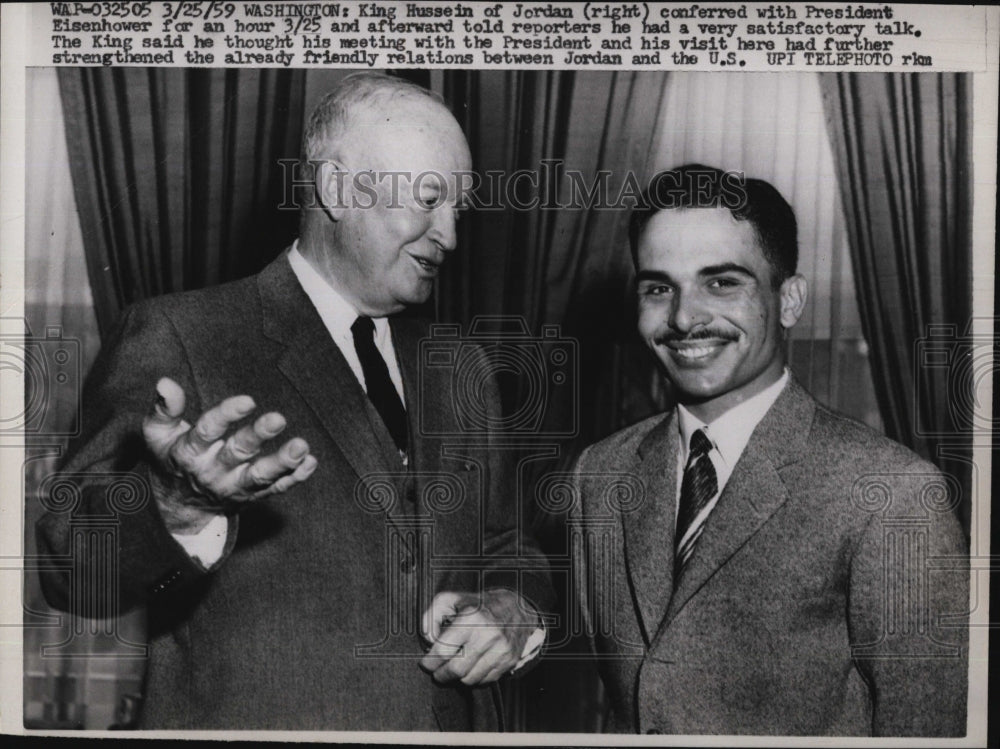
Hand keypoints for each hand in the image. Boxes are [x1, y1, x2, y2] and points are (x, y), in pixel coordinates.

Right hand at [142, 376, 317, 533]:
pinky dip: (294, 478)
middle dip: (258, 436)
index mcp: (189, 452)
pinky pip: (275, 489)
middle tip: (278, 419)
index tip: (248, 400)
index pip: (207, 432)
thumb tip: (166, 382)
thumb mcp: (156, 434)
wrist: (176, 507)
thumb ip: (164, 408)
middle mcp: (212, 471)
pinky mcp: (252, 496)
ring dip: (282, 462)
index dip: (226, 415)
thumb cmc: (170, 457)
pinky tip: (310, 463)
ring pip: (260, 477)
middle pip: (237, 453)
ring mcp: (234, 487)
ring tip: (301, 447)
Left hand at [419, 589, 538, 685]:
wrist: (516, 608)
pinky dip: (473, 678)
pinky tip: (470, 667)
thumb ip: (431, 617)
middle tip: (436, 671)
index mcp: (471, 618)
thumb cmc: (478, 604)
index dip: (429, 662)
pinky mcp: (509, 660)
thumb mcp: (451, 599)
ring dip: (457, 678)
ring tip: (453, 667)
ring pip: (469, 679)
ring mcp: (500, 650)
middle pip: (455, 670)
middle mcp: (488, 635)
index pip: (443, 651)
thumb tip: (427, 640)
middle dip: (440, 674)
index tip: (426, 663)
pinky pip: (485, 681)